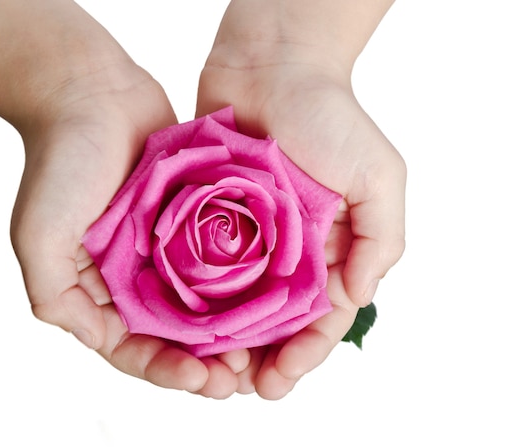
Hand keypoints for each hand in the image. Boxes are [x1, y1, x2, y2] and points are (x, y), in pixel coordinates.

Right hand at [9, 64, 246, 397]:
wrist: (89, 92)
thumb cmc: (61, 163)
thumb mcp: (39, 237)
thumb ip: (56, 298)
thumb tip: (98, 340)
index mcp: (98, 289)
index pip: (133, 347)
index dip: (165, 371)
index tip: (201, 381)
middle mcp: (134, 274)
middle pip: (175, 335)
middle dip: (206, 363)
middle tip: (240, 377)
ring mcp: (166, 247)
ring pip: (204, 304)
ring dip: (230, 331)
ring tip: (261, 349)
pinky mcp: (194, 217)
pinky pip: (221, 259)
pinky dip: (242, 282)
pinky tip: (269, 296)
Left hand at [196, 29, 404, 398]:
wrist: (272, 64)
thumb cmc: (329, 115)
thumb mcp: (378, 176)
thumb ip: (380, 238)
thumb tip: (357, 297)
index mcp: (326, 249)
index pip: (318, 318)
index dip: (302, 355)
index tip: (277, 381)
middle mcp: (284, 249)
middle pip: (270, 321)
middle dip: (257, 359)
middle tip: (234, 388)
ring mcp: (243, 234)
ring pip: (231, 302)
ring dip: (221, 339)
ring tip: (203, 370)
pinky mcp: (204, 214)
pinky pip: (195, 264)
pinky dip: (189, 296)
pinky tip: (175, 321)